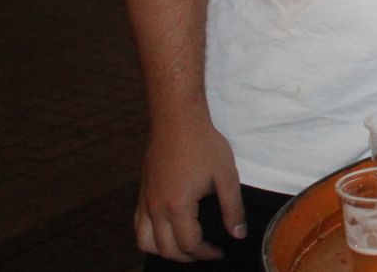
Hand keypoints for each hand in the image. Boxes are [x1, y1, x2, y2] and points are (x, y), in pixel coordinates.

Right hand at [135, 116, 243, 261]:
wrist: (177, 119)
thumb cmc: (203, 144)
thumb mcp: (226, 175)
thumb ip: (233, 208)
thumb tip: (238, 234)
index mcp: (178, 206)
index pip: (189, 244)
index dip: (206, 253)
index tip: (220, 250)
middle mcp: (156, 208)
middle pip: (166, 249)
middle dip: (188, 257)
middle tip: (207, 251)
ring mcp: (145, 201)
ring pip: (145, 242)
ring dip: (165, 251)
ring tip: (186, 247)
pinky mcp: (142, 193)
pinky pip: (138, 226)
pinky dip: (150, 237)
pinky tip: (167, 231)